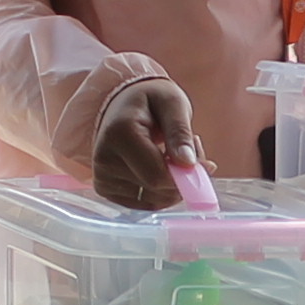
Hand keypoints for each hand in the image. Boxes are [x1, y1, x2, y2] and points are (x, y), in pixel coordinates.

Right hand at [91, 75, 200, 209]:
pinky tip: (160, 169)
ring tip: (173, 156)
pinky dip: (160, 192)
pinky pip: (143, 203)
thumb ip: (180, 131)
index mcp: (120, 134)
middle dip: (182, 178)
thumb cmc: (151, 100)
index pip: (157, 175)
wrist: (123, 103)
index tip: (202, 162)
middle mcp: (104, 159)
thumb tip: (188, 164)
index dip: (185, 176)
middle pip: (155, 190)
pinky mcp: (105, 188)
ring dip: (173, 185)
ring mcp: (102, 177)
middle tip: (190, 152)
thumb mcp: (172, 103)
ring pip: (152, 201)